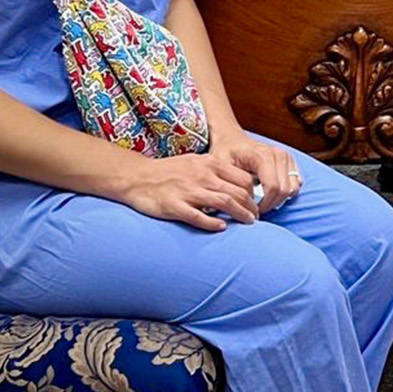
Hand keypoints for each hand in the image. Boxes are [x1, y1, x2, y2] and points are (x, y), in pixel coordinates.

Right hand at [118, 150, 262, 231]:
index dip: (254, 193)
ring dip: (240, 215)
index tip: (255, 203)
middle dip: (251, 207)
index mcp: (209, 164)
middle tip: (255, 218)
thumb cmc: (168, 171)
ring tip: (248, 223)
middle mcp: (202, 176)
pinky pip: (198, 216)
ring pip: (224, 203)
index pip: (243, 178)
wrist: (136, 177)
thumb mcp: (196, 163)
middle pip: (237, 192)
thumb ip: (216, 171)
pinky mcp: (174, 206)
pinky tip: (222, 228)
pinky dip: (213, 223)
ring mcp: (188, 191)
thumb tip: (238, 185)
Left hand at [215, 132, 303, 214]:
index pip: (273, 188)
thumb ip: (230, 183)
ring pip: (292, 189)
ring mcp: (287, 157)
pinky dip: (285, 193)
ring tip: (263, 202)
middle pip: (284, 191)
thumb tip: (239, 203)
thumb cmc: (226, 153)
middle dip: (271, 205)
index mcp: (263, 156)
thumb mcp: (222, 167)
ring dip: (279, 200)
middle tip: (256, 210)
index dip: (264, 205)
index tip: (252, 211)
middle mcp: (279, 155)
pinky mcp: (290, 162)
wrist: (233, 140)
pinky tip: (270, 194)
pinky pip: (296, 184)